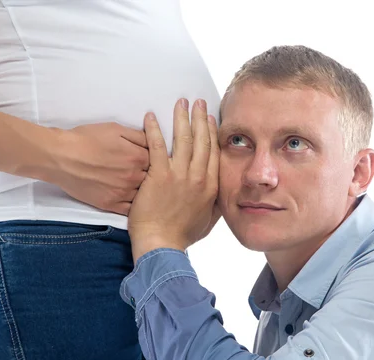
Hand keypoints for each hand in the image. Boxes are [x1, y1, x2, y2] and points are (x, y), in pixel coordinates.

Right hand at [49, 123, 149, 215]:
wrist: (60, 157)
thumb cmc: (86, 139)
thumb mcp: (115, 128)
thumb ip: (139, 136)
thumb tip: (153, 140)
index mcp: (138, 157)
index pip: (157, 160)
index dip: (154, 158)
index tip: (149, 158)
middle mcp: (133, 177)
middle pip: (151, 178)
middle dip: (149, 174)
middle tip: (140, 170)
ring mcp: (122, 193)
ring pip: (141, 195)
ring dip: (141, 190)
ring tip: (132, 184)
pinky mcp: (109, 204)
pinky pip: (128, 209)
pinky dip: (131, 205)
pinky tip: (128, 198)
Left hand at [128, 98, 220, 261]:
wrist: (162, 244)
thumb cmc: (183, 235)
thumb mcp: (209, 221)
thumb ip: (217, 205)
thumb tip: (223, 195)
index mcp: (211, 186)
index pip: (214, 152)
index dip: (213, 132)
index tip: (211, 119)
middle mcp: (198, 176)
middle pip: (202, 140)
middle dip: (200, 117)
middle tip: (198, 102)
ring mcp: (179, 174)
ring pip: (183, 138)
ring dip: (182, 117)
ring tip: (181, 102)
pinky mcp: (159, 175)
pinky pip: (157, 146)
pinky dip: (153, 129)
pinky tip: (150, 116)